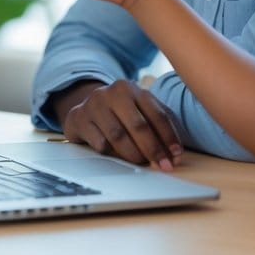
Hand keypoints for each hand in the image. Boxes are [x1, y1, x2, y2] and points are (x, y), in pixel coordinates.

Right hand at [56, 80, 182, 169]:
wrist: (85, 107)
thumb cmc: (119, 113)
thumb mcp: (139, 110)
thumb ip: (158, 125)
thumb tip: (174, 154)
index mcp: (131, 89)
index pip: (157, 114)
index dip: (169, 137)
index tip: (175, 156)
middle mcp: (112, 93)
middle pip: (138, 125)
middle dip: (154, 149)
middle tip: (163, 166)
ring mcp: (93, 105)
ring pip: (118, 136)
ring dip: (134, 154)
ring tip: (142, 162)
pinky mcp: (79, 119)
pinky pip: (100, 143)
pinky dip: (112, 153)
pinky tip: (118, 157)